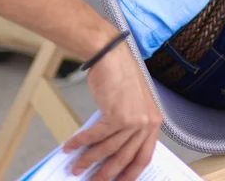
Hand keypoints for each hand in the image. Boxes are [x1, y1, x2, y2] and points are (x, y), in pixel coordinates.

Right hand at [63, 44, 162, 180]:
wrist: (112, 56)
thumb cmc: (121, 75)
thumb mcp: (132, 104)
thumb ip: (127, 127)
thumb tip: (109, 152)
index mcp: (153, 122)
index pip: (144, 157)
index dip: (129, 174)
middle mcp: (146, 123)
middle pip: (125, 158)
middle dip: (106, 174)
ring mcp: (132, 120)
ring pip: (108, 150)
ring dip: (88, 161)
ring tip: (76, 168)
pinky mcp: (116, 115)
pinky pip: (95, 136)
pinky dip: (80, 143)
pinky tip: (71, 147)